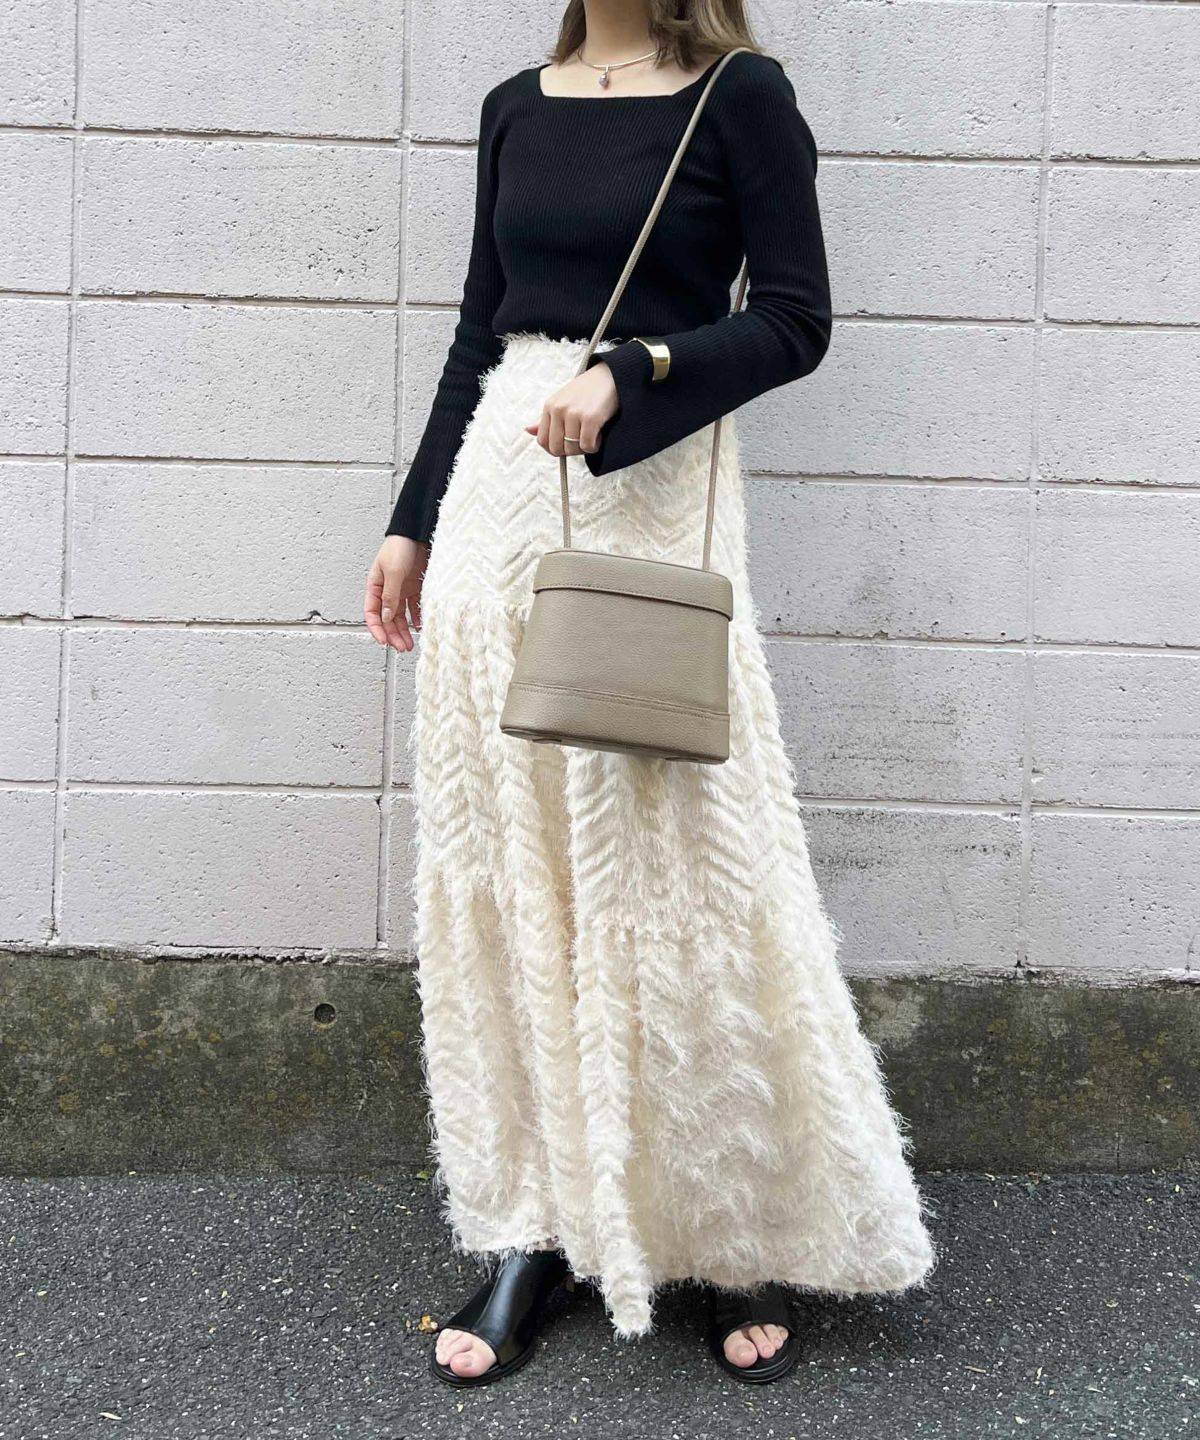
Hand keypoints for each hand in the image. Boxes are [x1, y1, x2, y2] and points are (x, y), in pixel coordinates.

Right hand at [365, 535, 425, 651]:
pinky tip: (420, 628)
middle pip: (388, 618)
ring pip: (401, 616)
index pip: (372, 613)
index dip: (376, 629)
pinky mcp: (416, 587)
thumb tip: (387, 618)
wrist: (419, 532)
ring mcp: (402, 589)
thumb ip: (390, 596)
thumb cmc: (401, 546)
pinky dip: (417, 619)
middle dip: (394, 635)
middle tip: (402, 648)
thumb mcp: (392, 572)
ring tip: (411, 644)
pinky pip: (415, 608)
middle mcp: (387, 590)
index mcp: (375, 585)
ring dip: (405, 631)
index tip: (384, 642)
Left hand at [525, 360, 617, 456]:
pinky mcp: (590, 418)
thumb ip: (547, 419)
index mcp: (549, 406)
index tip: (566, 446)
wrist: (610, 376)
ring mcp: (573, 414)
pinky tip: (599, 435)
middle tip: (581, 442)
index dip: (555, 449)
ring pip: (572, 449)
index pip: (542, 440)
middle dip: (570, 451)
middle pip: (556, 448)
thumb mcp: (562, 401)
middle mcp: (558, 410)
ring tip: (592, 435)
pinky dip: (594, 446)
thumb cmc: (588, 390)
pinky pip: (587, 446)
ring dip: (584, 448)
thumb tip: (528, 430)